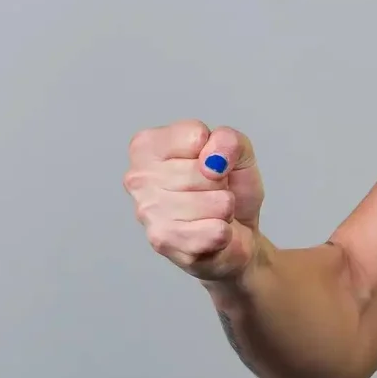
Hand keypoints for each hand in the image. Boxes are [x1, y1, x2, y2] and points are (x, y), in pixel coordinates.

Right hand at [125, 121, 265, 281]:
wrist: (237, 232)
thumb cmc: (229, 188)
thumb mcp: (237, 151)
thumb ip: (229, 140)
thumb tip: (213, 160)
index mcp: (148, 146)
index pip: (195, 136)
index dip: (216, 151)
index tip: (210, 163)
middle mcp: (139, 178)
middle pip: (204, 172)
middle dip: (221, 183)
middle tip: (211, 191)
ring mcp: (148, 212)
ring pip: (215, 203)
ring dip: (223, 209)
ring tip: (210, 211)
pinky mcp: (164, 242)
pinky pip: (216, 231)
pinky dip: (223, 232)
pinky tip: (208, 231)